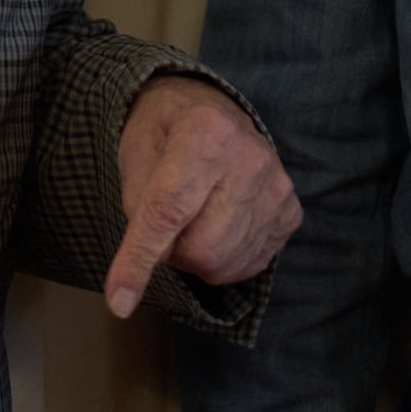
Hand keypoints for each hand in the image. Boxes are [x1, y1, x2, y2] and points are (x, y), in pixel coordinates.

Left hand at [102, 75, 299, 318]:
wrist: (210, 110)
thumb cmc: (163, 132)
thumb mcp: (135, 153)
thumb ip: (138, 209)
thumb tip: (139, 276)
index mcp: (205, 131)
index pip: (168, 210)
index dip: (139, 259)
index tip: (119, 301)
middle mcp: (251, 158)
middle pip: (201, 249)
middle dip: (172, 252)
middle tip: (165, 224)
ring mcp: (278, 187)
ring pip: (224, 264)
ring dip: (196, 257)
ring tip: (193, 218)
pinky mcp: (291, 211)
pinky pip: (250, 266)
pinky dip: (224, 260)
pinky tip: (218, 224)